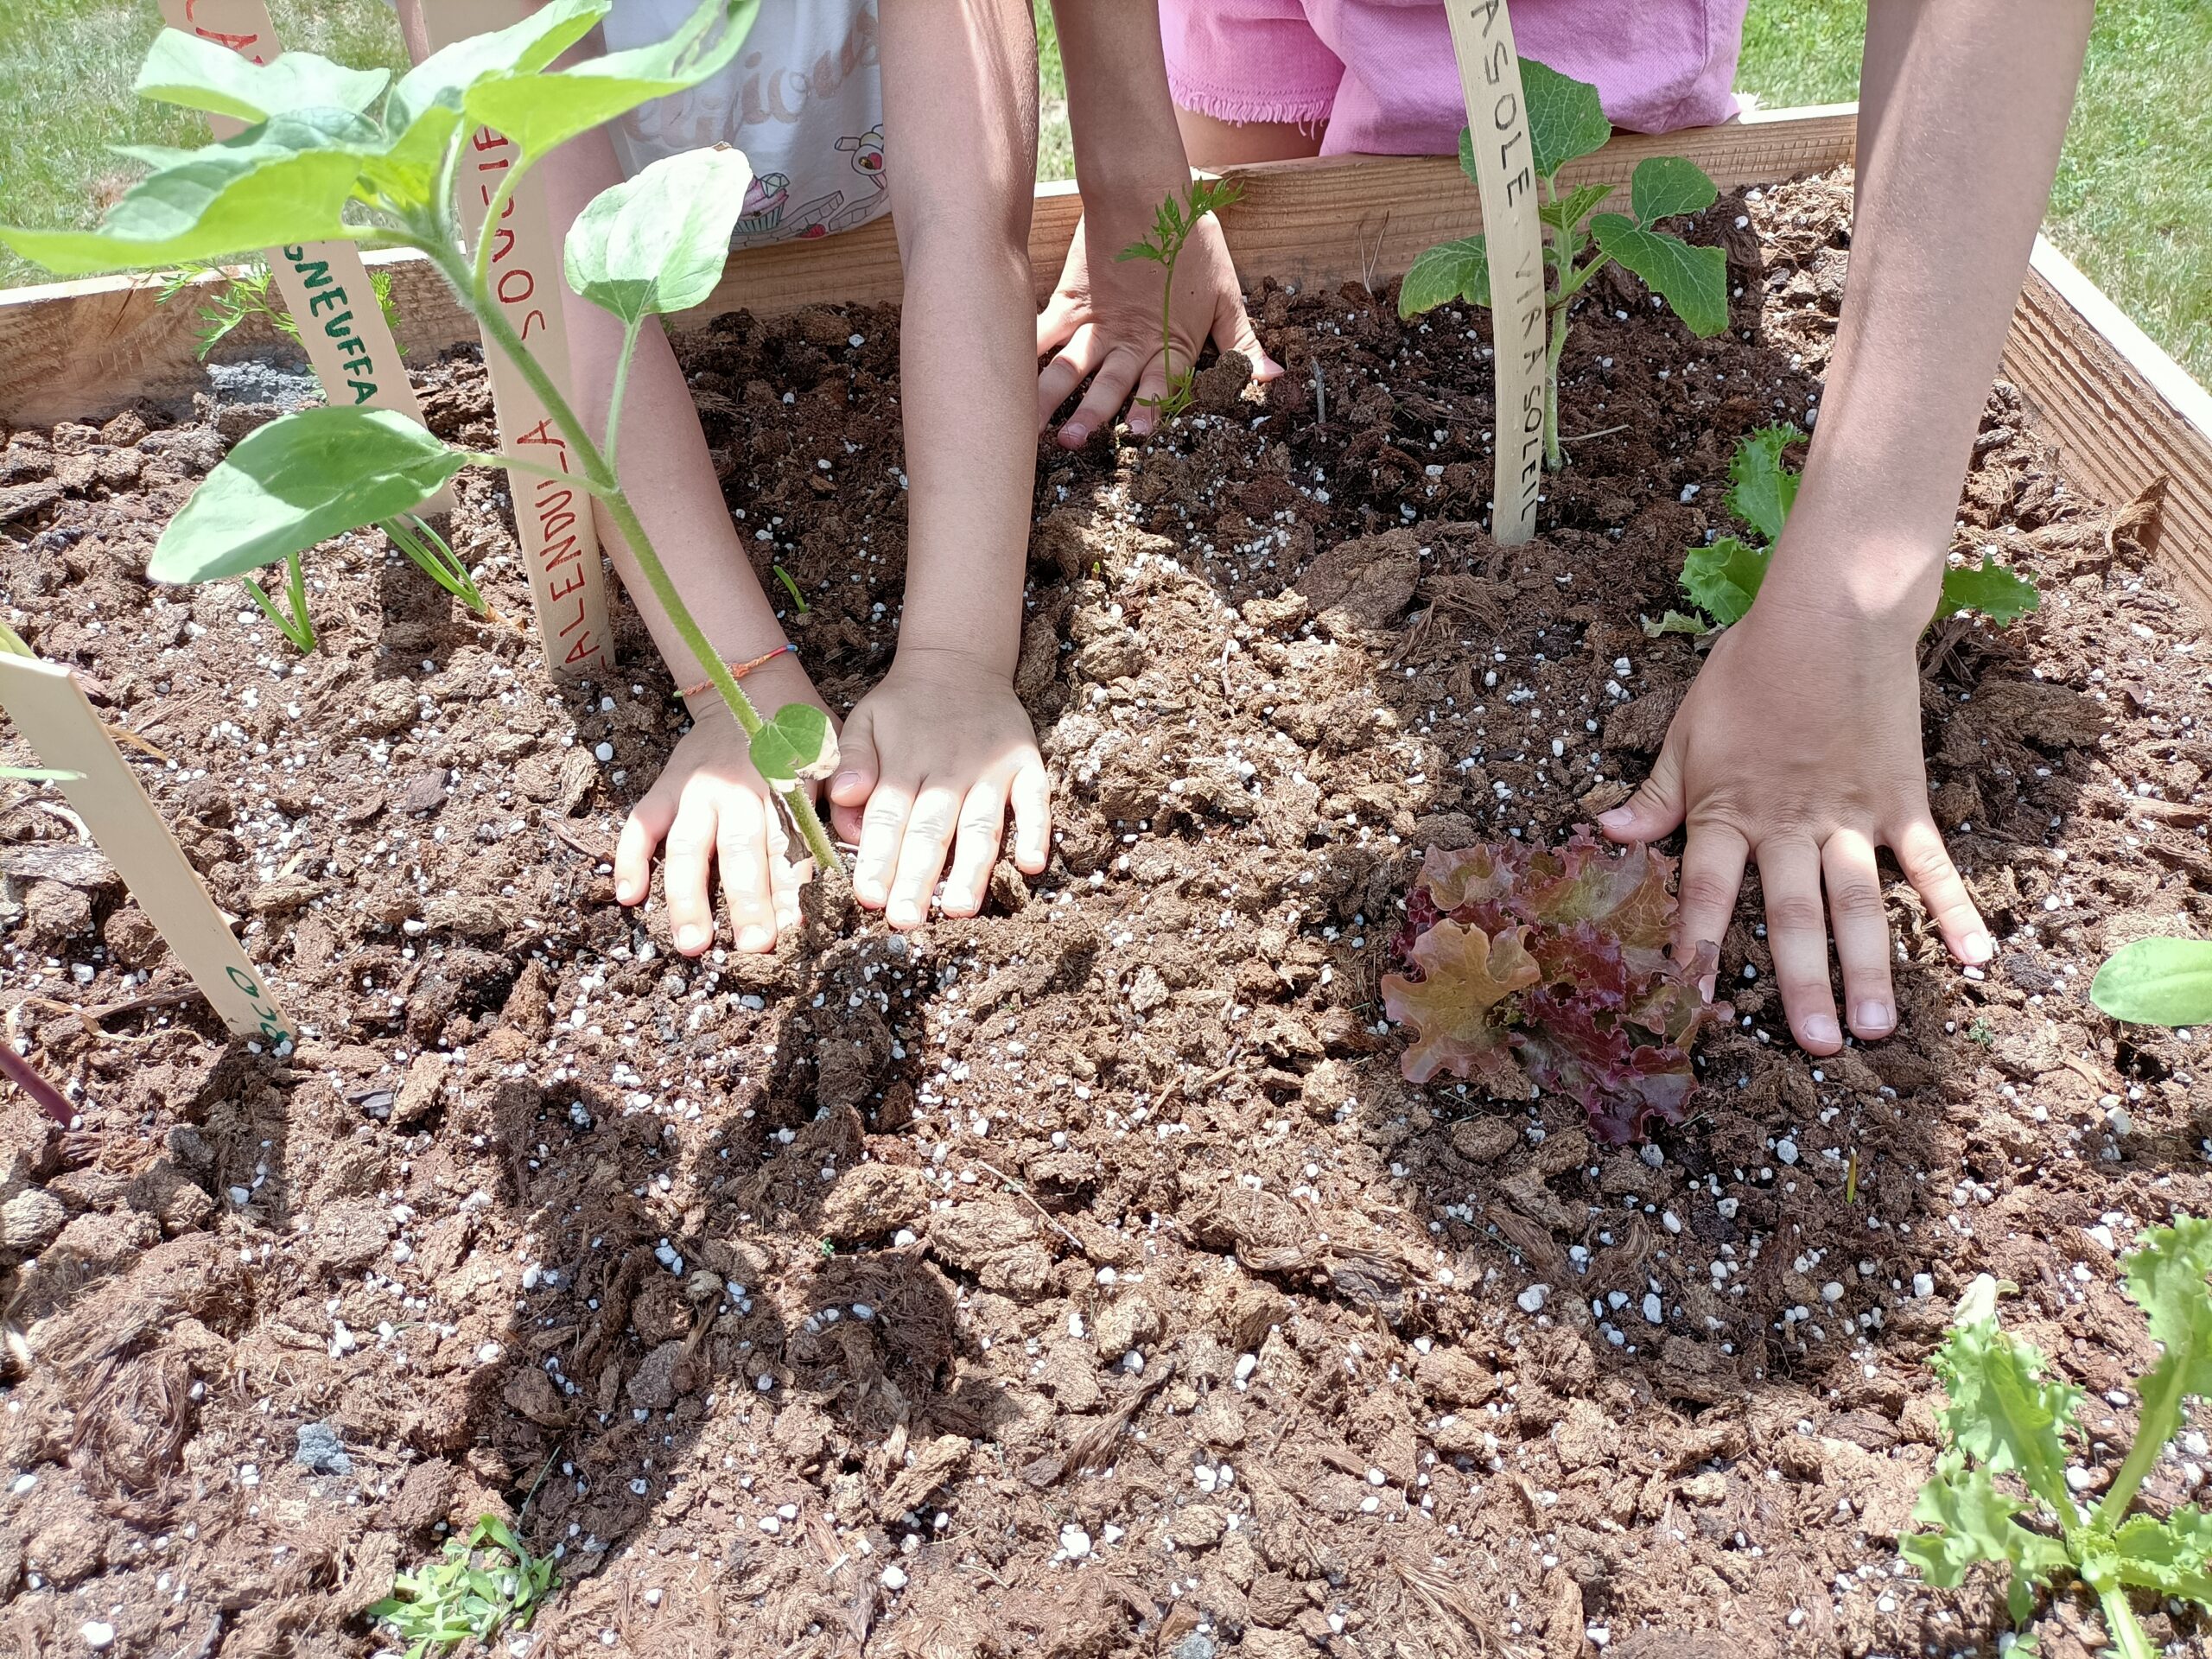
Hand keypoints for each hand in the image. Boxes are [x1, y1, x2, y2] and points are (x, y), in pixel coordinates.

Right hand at [613, 657, 826, 955]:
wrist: (752, 687)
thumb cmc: (801, 738)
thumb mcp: (832, 760)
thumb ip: (840, 804)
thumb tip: (857, 850)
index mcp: (783, 785)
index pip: (789, 843)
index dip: (793, 886)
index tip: (798, 927)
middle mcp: (737, 789)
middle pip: (740, 851)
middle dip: (747, 901)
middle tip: (755, 946)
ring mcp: (696, 789)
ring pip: (688, 846)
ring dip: (688, 896)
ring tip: (692, 944)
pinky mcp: (667, 785)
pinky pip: (643, 822)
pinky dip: (631, 857)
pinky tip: (629, 896)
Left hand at [826, 652, 1050, 927]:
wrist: (959, 660)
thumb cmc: (904, 706)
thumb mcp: (864, 721)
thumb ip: (850, 762)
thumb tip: (844, 799)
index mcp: (904, 762)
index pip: (887, 817)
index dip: (878, 858)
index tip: (868, 897)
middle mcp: (948, 768)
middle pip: (931, 831)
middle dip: (917, 878)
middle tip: (905, 919)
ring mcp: (991, 769)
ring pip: (980, 825)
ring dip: (971, 869)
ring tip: (958, 909)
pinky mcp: (1026, 764)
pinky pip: (1036, 801)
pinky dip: (1036, 831)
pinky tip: (1031, 865)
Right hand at [1036, 207, 1280, 445]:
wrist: (1145, 191)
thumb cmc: (1192, 239)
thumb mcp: (1228, 294)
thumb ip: (1243, 342)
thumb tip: (1274, 378)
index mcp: (1171, 342)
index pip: (1163, 384)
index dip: (1152, 409)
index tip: (1141, 435)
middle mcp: (1131, 340)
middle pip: (1110, 383)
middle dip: (1091, 414)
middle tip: (1072, 440)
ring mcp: (1097, 322)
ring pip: (1071, 366)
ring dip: (1051, 396)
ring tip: (1034, 425)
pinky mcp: (1071, 300)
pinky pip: (1043, 333)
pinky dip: (1026, 355)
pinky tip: (1006, 377)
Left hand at [1597, 589, 1993, 1055]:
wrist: (1830, 615)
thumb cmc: (1749, 670)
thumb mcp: (1687, 730)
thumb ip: (1657, 794)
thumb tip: (1604, 834)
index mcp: (1728, 810)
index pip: (1705, 890)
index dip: (1695, 943)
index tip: (1692, 998)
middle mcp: (1790, 824)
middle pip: (1793, 913)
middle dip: (1801, 982)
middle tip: (1815, 1046)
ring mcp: (1851, 815)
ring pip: (1859, 902)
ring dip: (1870, 967)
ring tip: (1876, 1028)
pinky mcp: (1900, 799)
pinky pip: (1930, 863)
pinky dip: (1954, 909)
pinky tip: (1976, 957)